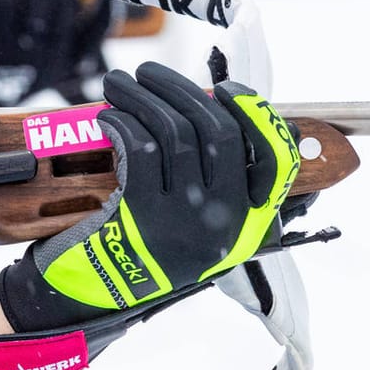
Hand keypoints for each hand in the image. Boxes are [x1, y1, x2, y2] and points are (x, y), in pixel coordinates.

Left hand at [0, 61, 299, 331]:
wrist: (96, 298)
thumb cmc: (143, 249)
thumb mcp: (194, 226)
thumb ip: (212, 182)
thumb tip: (207, 112)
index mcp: (247, 219)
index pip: (274, 158)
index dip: (255, 114)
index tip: (226, 88)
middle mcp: (224, 219)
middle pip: (217, 130)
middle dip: (180, 90)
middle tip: (147, 71)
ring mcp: (184, 217)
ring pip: (174, 132)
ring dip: (141, 97)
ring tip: (117, 83)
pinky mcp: (142, 215)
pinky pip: (140, 149)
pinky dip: (121, 123)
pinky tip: (107, 116)